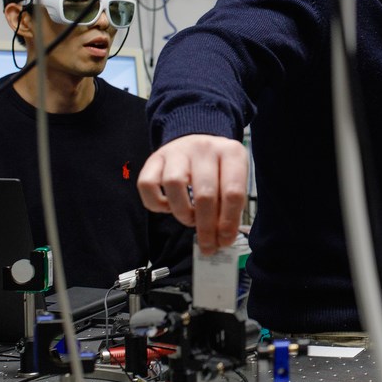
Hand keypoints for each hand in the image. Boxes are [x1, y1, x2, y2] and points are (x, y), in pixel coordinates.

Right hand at [138, 134, 248, 254]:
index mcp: (231, 153)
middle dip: (206, 227)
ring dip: (182, 212)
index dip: (228, 222)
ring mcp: (177, 151)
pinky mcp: (154, 158)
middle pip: (204, 194)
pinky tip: (169, 207)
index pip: (233, 192)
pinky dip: (156, 202)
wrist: (196, 137)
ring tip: (189, 219)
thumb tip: (223, 239)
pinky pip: (147, 184)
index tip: (225, 240)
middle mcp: (204, 148)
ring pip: (174, 185)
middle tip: (208, 244)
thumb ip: (232, 205)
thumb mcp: (234, 177)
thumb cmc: (218, 166)